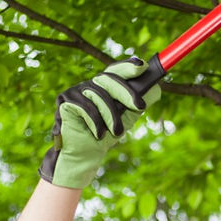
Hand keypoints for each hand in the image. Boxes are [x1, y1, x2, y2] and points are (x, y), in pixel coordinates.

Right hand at [39, 58, 161, 188]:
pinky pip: (84, 106)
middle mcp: (89, 84)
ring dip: (110, 116)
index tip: (142, 66)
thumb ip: (138, 103)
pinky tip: (97, 133)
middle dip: (126, 92)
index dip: (128, 66)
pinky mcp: (65, 101)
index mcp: (104, 86)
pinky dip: (94, 122)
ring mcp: (75, 91)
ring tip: (116, 133)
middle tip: (140, 106)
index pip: (116, 71)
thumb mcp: (126, 118)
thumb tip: (156, 89)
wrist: (85, 155)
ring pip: (98, 94)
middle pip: (108, 78)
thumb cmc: (106, 135)